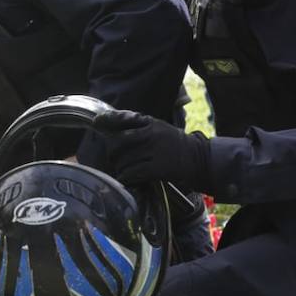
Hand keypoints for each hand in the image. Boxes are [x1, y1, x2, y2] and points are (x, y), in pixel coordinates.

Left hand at [94, 110, 209, 190]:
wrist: (198, 159)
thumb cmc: (173, 144)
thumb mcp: (158, 128)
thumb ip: (138, 127)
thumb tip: (110, 129)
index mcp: (150, 123)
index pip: (123, 118)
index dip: (107, 120)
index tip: (97, 123)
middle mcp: (151, 134)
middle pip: (118, 141)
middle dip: (112, 152)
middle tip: (115, 158)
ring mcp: (154, 151)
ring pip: (123, 160)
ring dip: (120, 167)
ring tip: (126, 170)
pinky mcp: (157, 168)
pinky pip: (131, 173)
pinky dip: (126, 177)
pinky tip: (129, 178)